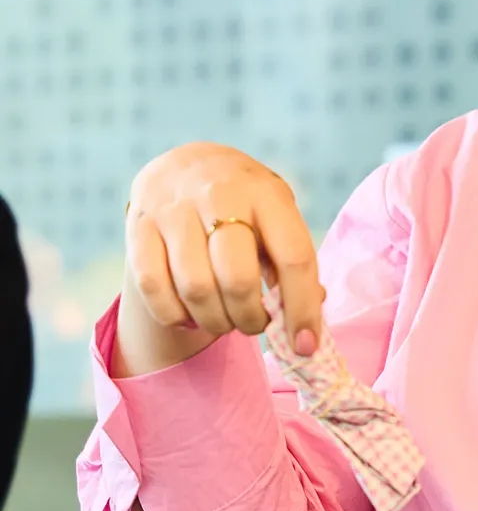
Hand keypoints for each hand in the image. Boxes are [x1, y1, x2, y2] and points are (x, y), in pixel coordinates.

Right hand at [119, 142, 322, 374]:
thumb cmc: (244, 203)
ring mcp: (174, 208)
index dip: (301, 307)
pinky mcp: (138, 225)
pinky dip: (175, 315)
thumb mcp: (277, 216)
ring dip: (215, 321)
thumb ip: (291, 262)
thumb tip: (306, 320)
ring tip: (224, 319)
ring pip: (195, 289)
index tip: (304, 346)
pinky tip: (189, 313)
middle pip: (238, 279)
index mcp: (266, 193)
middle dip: (250, 318)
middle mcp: (220, 194)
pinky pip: (154, 288)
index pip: (293, 257)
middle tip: (254, 325)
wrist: (186, 164)